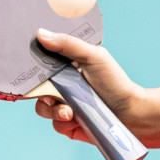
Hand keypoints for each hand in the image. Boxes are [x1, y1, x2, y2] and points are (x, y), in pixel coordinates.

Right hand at [33, 29, 155, 146]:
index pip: (41, 65)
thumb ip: (67, 45)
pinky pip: (55, 124)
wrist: (132, 114)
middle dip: (38, 93)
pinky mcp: (69, 125)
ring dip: (52, 110)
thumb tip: (40, 34)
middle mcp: (63, 87)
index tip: (26, 68)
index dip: (32, 67)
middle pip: (36, 89)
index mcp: (67, 68)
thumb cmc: (116, 82)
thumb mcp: (93, 57)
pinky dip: (62, 122)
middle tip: (50, 95)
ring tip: (69, 111)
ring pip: (43, 109)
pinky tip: (75, 118)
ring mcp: (65, 106)